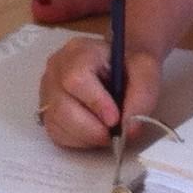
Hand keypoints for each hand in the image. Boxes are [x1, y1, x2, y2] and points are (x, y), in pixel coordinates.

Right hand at [37, 34, 161, 149]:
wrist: (120, 68)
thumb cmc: (129, 67)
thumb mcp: (145, 71)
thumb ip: (142, 96)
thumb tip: (129, 127)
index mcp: (79, 52)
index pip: (76, 78)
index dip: (95, 103)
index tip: (115, 119)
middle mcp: (56, 69)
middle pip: (61, 105)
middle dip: (91, 127)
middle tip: (113, 133)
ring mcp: (48, 91)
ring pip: (56, 122)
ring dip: (85, 136)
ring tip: (106, 131)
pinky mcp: (47, 111)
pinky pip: (56, 133)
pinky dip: (78, 140)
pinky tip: (93, 132)